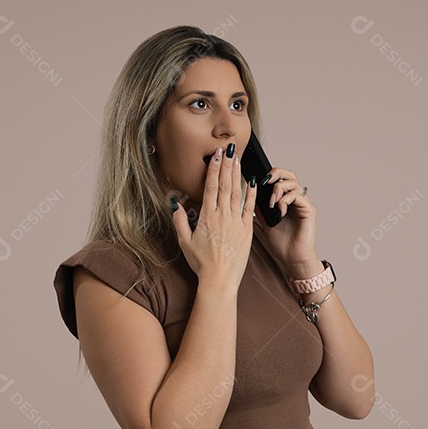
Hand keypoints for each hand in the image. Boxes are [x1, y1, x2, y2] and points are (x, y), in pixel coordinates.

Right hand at [172, 144, 255, 288]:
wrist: (220, 280)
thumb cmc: (202, 264)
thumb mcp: (184, 242)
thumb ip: (180, 221)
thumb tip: (174, 203)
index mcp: (207, 218)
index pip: (210, 187)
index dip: (214, 169)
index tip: (216, 155)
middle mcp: (222, 217)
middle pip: (224, 185)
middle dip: (227, 165)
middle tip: (229, 149)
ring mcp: (236, 223)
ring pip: (237, 193)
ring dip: (237, 175)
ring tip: (238, 159)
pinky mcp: (247, 231)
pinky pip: (250, 208)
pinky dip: (252, 194)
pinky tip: (253, 182)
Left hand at [255, 167, 319, 271]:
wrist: (292, 260)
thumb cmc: (282, 245)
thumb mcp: (265, 222)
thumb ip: (261, 207)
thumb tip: (250, 192)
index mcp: (286, 201)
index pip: (280, 179)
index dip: (269, 175)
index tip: (256, 179)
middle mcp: (296, 200)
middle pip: (289, 175)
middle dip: (275, 174)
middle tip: (265, 181)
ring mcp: (303, 204)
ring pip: (293, 183)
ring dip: (279, 189)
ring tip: (272, 202)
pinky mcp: (309, 210)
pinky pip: (298, 196)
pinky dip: (286, 200)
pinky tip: (280, 210)